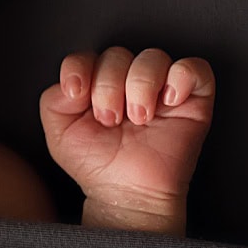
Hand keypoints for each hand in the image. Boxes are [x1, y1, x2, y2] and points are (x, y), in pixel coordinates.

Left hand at [38, 46, 215, 235]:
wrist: (127, 193)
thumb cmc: (98, 166)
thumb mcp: (58, 133)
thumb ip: (53, 99)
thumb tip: (75, 81)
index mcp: (97, 84)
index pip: (87, 56)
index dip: (79, 69)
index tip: (78, 96)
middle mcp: (129, 81)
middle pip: (118, 55)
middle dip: (108, 88)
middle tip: (111, 120)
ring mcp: (162, 88)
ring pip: (153, 57)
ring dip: (140, 87)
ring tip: (138, 119)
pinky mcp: (193, 99)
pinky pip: (193, 68)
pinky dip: (179, 79)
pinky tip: (167, 103)